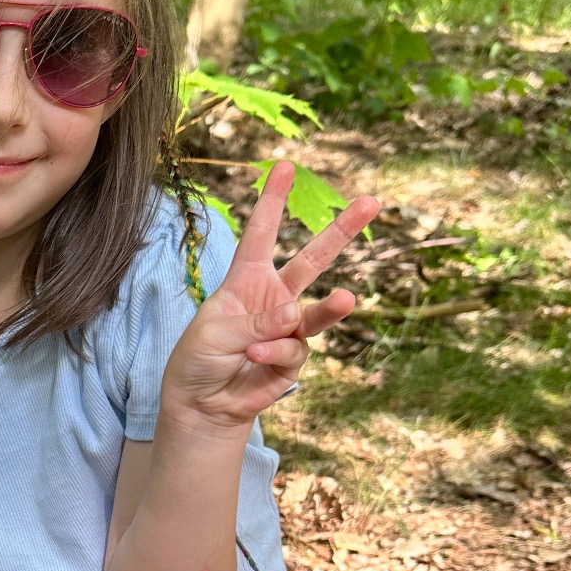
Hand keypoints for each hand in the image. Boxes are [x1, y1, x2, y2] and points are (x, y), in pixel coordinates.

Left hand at [162, 163, 377, 431]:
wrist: (201, 405)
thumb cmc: (199, 361)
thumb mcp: (215, 333)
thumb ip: (255, 322)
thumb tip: (295, 314)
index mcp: (245, 280)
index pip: (260, 234)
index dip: (272, 201)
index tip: (285, 165)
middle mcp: (272, 298)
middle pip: (312, 259)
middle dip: (341, 231)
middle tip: (371, 202)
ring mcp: (287, 328)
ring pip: (317, 312)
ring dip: (330, 308)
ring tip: (346, 299)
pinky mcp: (293, 358)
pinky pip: (295, 351)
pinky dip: (274, 354)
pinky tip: (254, 358)